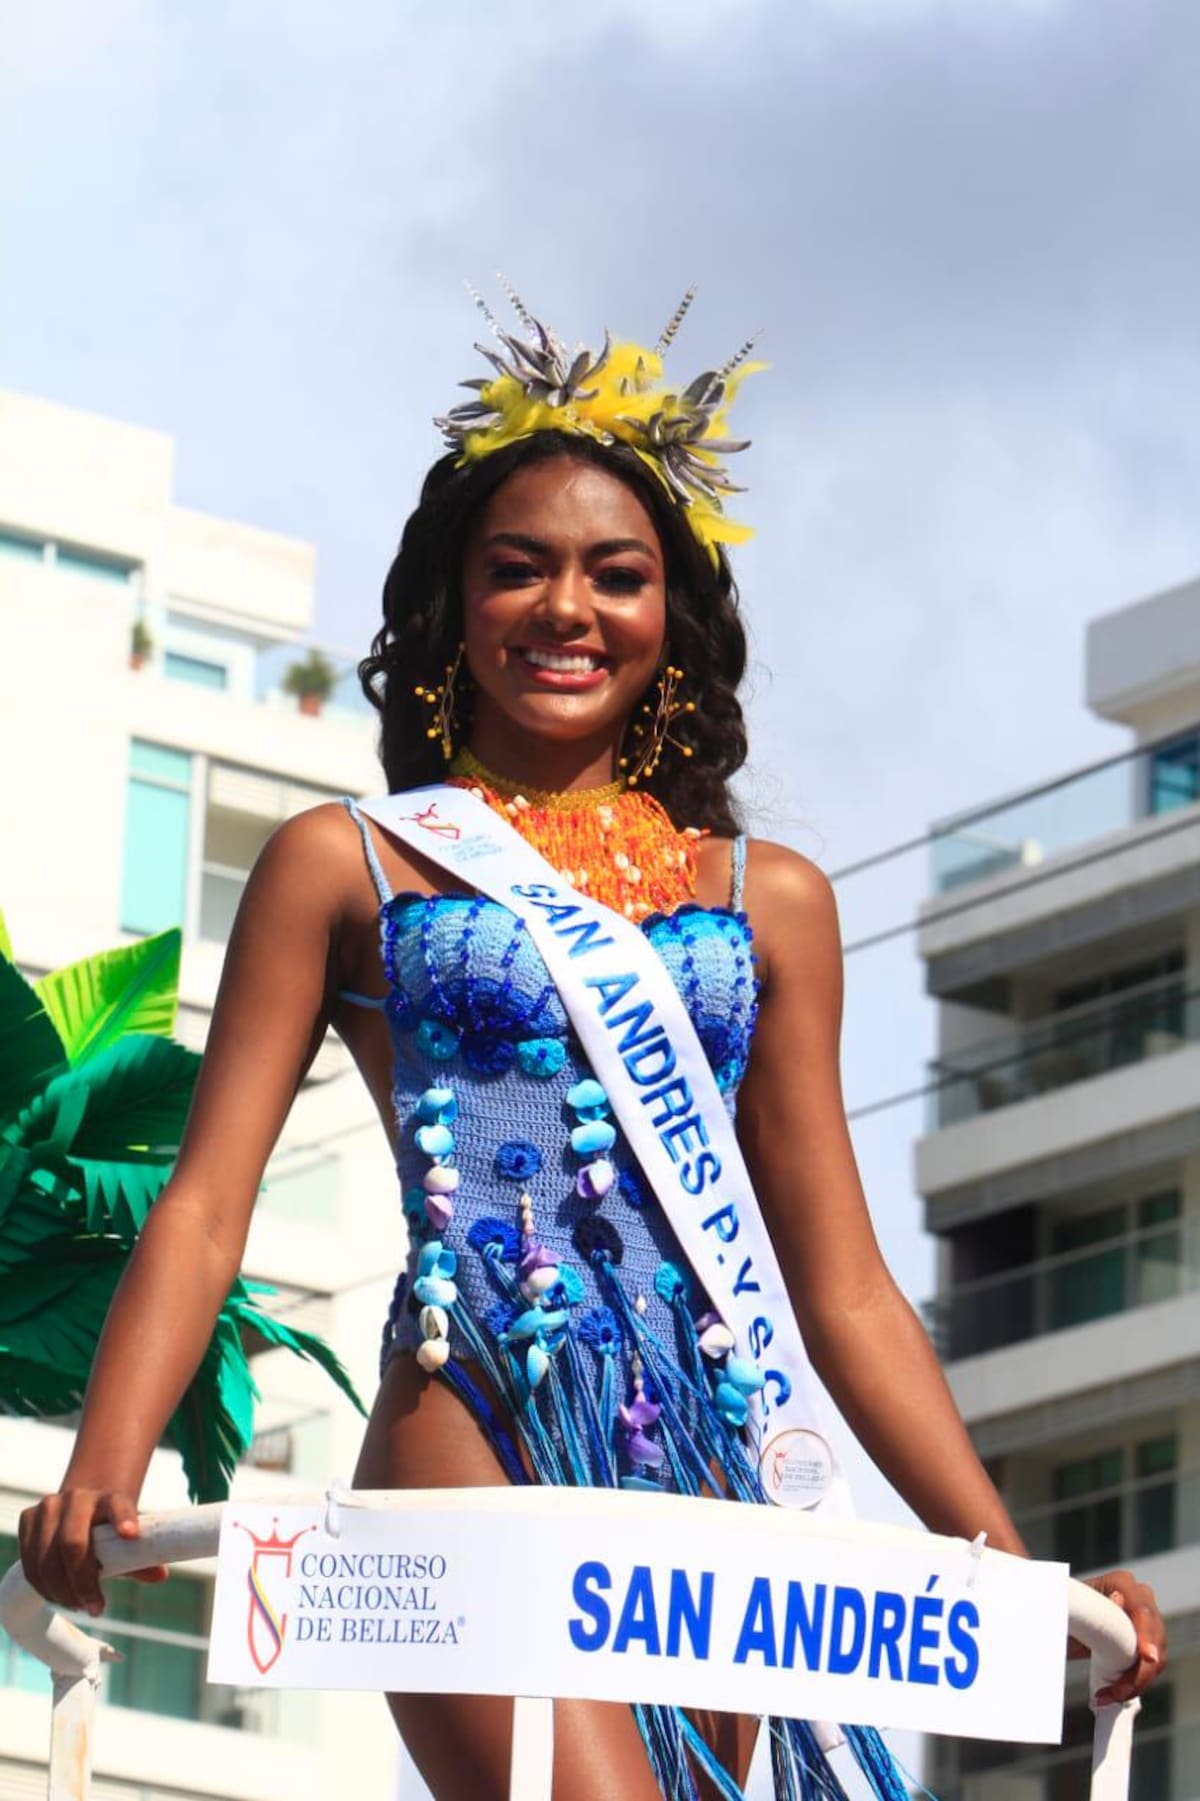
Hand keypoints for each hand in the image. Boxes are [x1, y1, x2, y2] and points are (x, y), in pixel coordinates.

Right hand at [18, 1490, 167, 1616]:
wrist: (80, 1506)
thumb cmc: (107, 1530)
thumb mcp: (126, 1539)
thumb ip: (140, 1558)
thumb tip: (160, 1576)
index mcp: (110, 1498)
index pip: (118, 1506)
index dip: (123, 1519)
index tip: (131, 1534)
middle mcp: (77, 1497)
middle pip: (72, 1544)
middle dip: (82, 1583)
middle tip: (95, 1608)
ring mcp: (49, 1506)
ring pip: (45, 1558)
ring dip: (60, 1591)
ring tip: (77, 1606)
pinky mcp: (28, 1518)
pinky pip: (29, 1562)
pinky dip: (42, 1586)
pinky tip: (58, 1597)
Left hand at [1069, 1568, 1165, 1704]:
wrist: (1063, 1617)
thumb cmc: (1063, 1609)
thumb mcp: (1069, 1608)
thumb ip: (1089, 1605)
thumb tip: (1117, 1600)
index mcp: (1121, 1583)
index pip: (1143, 1611)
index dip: (1146, 1634)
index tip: (1146, 1657)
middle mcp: (1139, 1597)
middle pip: (1155, 1638)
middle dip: (1140, 1670)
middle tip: (1119, 1693)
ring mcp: (1146, 1619)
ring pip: (1156, 1658)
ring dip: (1135, 1683)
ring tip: (1107, 1696)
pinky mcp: (1146, 1640)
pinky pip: (1150, 1667)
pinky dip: (1134, 1684)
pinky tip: (1113, 1694)